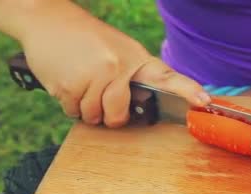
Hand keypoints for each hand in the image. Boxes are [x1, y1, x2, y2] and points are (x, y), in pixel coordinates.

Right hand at [19, 2, 209, 126]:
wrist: (47, 19)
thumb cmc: (85, 39)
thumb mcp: (117, 50)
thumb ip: (130, 77)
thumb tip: (137, 107)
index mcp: (135, 58)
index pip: (166, 78)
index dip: (187, 90)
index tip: (203, 101)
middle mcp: (118, 67)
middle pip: (118, 115)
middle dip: (108, 116)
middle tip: (99, 95)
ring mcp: (94, 76)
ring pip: (94, 117)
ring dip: (85, 108)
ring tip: (80, 81)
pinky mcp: (70, 85)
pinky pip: (73, 112)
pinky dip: (69, 103)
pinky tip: (67, 81)